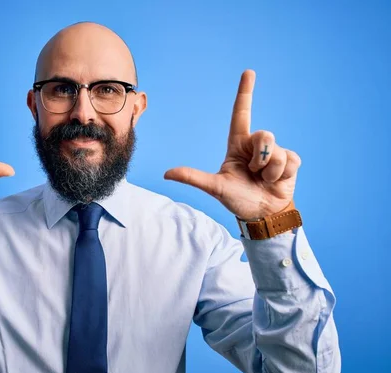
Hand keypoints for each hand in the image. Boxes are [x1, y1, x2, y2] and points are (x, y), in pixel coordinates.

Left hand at [164, 70, 300, 219]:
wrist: (262, 214)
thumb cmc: (237, 199)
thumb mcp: (215, 187)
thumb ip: (193, 178)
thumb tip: (167, 173)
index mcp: (238, 145)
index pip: (241, 113)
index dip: (245, 93)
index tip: (248, 72)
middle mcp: (255, 145)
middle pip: (264, 135)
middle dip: (260, 158)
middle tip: (254, 173)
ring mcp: (274, 153)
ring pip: (277, 151)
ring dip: (271, 170)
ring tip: (265, 180)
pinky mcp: (290, 162)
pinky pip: (290, 160)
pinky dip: (283, 174)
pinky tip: (278, 181)